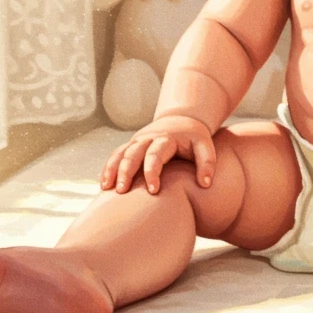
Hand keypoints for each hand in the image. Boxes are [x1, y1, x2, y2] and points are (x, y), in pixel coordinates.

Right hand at [100, 114, 214, 194]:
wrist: (181, 120)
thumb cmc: (194, 138)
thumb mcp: (205, 145)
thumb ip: (207, 163)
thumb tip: (205, 184)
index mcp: (166, 138)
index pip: (156, 154)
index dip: (152, 172)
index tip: (153, 191)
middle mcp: (148, 138)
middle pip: (133, 153)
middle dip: (126, 171)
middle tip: (122, 192)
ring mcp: (137, 141)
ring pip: (120, 153)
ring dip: (113, 170)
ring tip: (107, 189)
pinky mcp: (131, 146)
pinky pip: (116, 155)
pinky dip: (108, 168)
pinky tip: (104, 185)